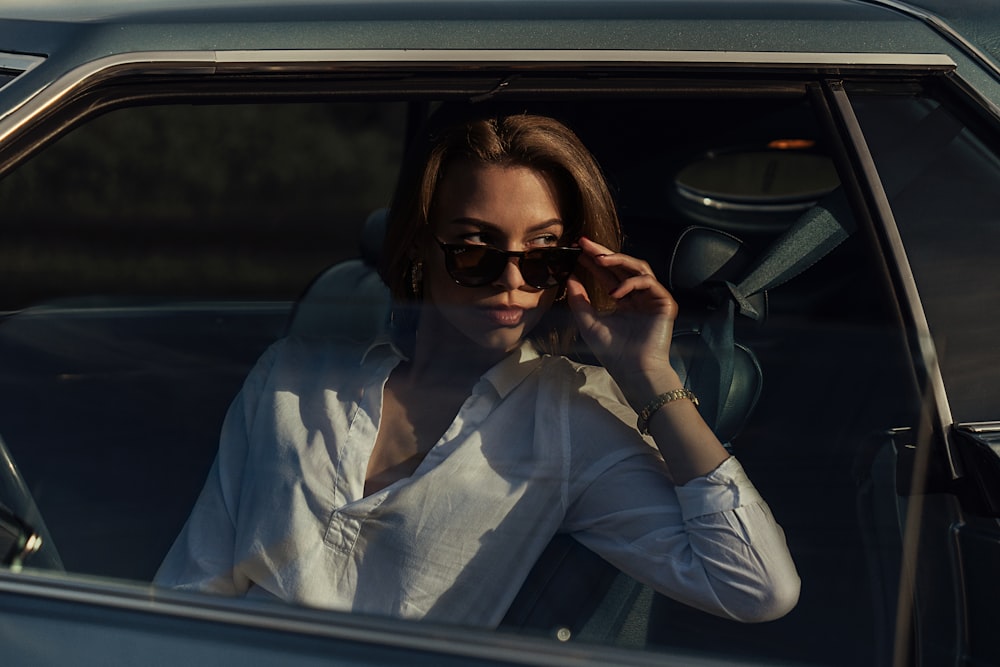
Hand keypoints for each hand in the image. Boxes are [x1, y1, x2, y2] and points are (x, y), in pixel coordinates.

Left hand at [565, 237, 679, 401]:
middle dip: (603, 252)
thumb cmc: (614, 352)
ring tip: (599, 259)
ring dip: (618, 260)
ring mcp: (653, 298)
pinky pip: (648, 282)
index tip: (576, 249)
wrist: (634, 371)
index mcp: (624, 301)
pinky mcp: (664, 302)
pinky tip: (615, 293)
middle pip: (622, 266)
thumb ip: (579, 300)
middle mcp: (639, 296)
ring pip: (638, 267)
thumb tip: (569, 278)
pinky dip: (630, 283)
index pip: (608, 274)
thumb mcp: (588, 322)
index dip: (592, 261)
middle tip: (585, 243)